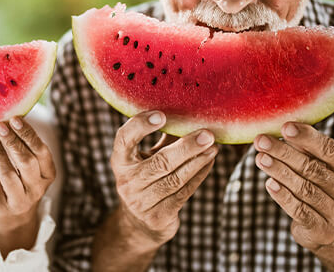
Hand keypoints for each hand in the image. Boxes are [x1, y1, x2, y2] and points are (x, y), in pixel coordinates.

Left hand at [0, 116, 55, 252]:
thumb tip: (8, 116)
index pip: (41, 152)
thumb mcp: (31, 168)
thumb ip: (25, 147)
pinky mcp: (1, 207)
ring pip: (7, 174)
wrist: (13, 219)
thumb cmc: (21, 182)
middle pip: (25, 162)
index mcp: (48, 174)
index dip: (28, 135)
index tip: (15, 119)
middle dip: (12, 142)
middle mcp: (37, 188)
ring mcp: (20, 200)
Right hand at [110, 110, 216, 248]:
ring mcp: (141, 201)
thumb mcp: (147, 157)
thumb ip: (163, 137)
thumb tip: (189, 110)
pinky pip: (184, 192)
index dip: (140, 126)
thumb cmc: (147, 178)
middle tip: (207, 134)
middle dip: (187, 147)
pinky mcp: (158, 216)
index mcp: (120, 161)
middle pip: (160, 162)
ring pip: (176, 178)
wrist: (138, 224)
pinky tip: (209, 161)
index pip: (124, 140)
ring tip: (214, 147)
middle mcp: (127, 181)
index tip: (161, 114)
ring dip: (198, 161)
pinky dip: (200, 175)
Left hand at [253, 122, 333, 251]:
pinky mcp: (323, 230)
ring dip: (279, 171)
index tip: (284, 127)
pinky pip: (300, 210)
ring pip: (304, 188)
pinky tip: (269, 183)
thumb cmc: (317, 185)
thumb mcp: (317, 164)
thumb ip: (304, 148)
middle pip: (312, 168)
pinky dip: (283, 196)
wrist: (327, 226)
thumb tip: (282, 125)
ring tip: (260, 158)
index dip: (307, 138)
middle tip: (261, 141)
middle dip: (284, 153)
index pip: (329, 149)